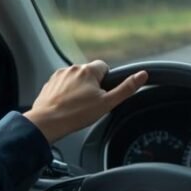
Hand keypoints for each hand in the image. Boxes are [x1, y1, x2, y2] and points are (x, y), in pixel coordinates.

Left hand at [23, 62, 147, 142]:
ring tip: (77, 107)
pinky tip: (66, 106)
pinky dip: (65, 93)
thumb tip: (142, 75)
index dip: (106, 80)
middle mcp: (72, 69)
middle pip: (89, 73)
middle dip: (92, 85)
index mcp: (88, 70)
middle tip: (91, 103)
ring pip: (75, 79)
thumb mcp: (107, 103)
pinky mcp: (49, 84)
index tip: (102, 93)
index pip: (104, 67)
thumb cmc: (76, 114)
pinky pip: (62, 85)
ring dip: (78, 89)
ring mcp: (58, 76)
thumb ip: (126, 88)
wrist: (47, 123)